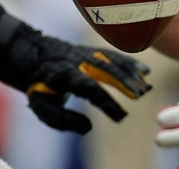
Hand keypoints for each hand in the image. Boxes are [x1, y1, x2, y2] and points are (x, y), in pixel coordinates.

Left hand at [0, 0, 151, 133]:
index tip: (121, 116)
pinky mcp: (92, 50)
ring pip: (112, 60)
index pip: (89, 88)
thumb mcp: (42, 107)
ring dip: (131, 73)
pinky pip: (113, 54)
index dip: (106, 102)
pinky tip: (144, 71)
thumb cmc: (39, 86)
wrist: (31, 55)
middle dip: (124, 82)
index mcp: (65, 74)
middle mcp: (78, 61)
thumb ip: (63, 120)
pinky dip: (129, 61)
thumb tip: (88, 128)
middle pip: (105, 69)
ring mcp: (87, 53)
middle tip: (141, 96)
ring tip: (146, 86)